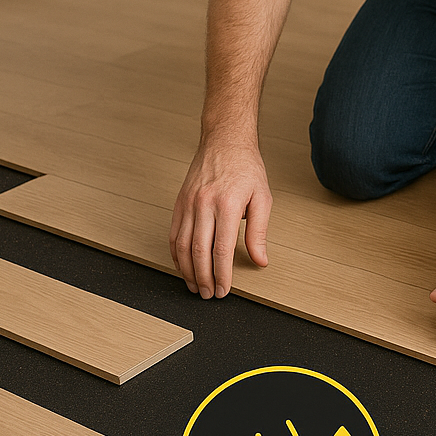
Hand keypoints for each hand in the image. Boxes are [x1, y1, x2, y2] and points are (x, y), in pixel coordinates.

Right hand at [169, 138, 271, 298]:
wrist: (225, 141)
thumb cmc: (246, 168)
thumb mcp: (262, 198)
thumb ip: (259, 232)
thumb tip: (260, 259)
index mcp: (226, 205)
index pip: (221, 250)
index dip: (222, 275)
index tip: (224, 290)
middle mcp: (203, 205)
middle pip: (198, 252)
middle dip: (203, 278)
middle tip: (209, 294)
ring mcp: (188, 204)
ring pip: (181, 246)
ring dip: (187, 271)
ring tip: (196, 286)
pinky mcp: (179, 203)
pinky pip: (172, 234)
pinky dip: (176, 254)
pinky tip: (183, 266)